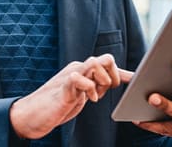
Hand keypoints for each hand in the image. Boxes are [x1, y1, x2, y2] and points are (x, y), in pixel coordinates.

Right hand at [10, 54, 132, 138]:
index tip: (138, 81)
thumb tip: (115, 83)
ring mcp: (70, 75)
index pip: (108, 64)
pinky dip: (89, 89)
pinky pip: (79, 78)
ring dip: (102, 80)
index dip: (124, 73)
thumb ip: (97, 87)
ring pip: (94, 63)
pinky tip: (90, 100)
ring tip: (97, 94)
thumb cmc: (59, 104)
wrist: (33, 114)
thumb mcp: (83, 95)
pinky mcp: (63, 86)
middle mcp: (78, 68)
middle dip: (113, 76)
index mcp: (84, 70)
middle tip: (106, 91)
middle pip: (106, 58)